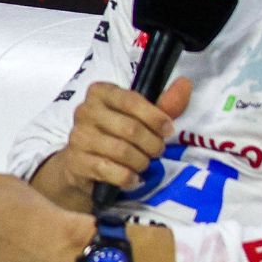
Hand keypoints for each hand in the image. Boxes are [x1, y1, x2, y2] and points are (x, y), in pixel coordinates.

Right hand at [34, 78, 190, 209]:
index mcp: (100, 92)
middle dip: (152, 144)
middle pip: (130, 128)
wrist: (84, 164)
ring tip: (143, 164)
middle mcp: (85, 111)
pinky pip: (110, 170)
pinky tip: (132, 177)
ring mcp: (78, 137)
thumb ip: (164, 103)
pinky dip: (127, 177)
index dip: (155, 117)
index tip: (168, 129)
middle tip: (157, 151)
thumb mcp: (141, 117)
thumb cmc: (116, 135)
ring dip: (141, 162)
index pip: (131, 100)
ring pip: (121, 151)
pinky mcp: (76, 161)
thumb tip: (185, 83)